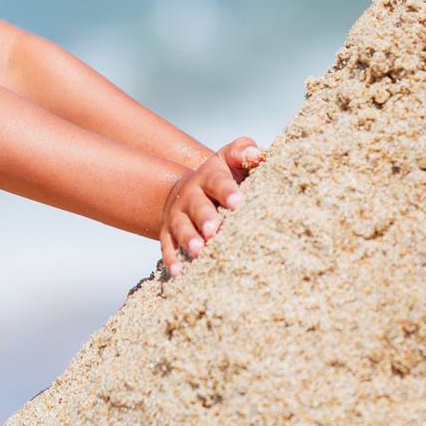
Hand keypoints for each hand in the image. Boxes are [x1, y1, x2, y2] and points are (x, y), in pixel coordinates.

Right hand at [159, 136, 263, 278]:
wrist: (188, 190)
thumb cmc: (221, 177)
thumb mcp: (230, 160)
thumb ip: (244, 152)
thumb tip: (257, 155)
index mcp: (209, 176)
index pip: (218, 181)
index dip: (227, 190)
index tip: (238, 201)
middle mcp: (191, 195)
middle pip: (197, 206)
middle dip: (205, 218)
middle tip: (214, 230)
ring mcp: (178, 215)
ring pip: (181, 227)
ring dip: (189, 239)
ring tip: (198, 252)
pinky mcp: (169, 233)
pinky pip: (168, 246)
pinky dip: (172, 259)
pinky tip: (178, 273)